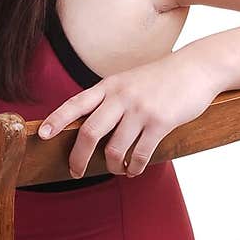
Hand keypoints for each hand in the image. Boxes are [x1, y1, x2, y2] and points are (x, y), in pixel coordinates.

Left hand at [38, 51, 219, 178]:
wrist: (197, 67)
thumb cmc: (161, 78)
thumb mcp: (129, 81)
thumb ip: (110, 99)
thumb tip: (89, 127)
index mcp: (109, 86)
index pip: (75, 103)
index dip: (57, 119)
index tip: (43, 135)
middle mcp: (121, 97)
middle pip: (89, 132)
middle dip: (78, 157)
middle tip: (75, 172)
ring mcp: (140, 110)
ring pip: (114, 149)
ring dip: (111, 166)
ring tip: (116, 170)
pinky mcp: (160, 122)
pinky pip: (140, 154)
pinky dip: (134, 167)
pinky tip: (134, 169)